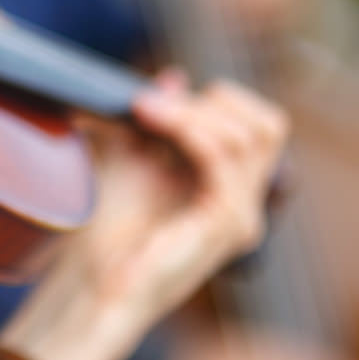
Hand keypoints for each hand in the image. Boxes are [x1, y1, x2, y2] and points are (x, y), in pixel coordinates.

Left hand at [0, 72, 288, 359]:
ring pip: (248, 135)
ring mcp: (240, 217)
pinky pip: (224, 158)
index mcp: (227, 188)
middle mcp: (244, 203)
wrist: (89, 283)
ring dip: (190, 110)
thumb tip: (175, 76)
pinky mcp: (225, 226)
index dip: (216, 100)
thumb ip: (157, 121)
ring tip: (142, 109)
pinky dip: (188, 129)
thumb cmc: (105, 230)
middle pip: (269, 125)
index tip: (159, 98)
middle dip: (213, 101)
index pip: (259, 124)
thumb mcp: (131, 158)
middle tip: (154, 105)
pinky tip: (153, 121)